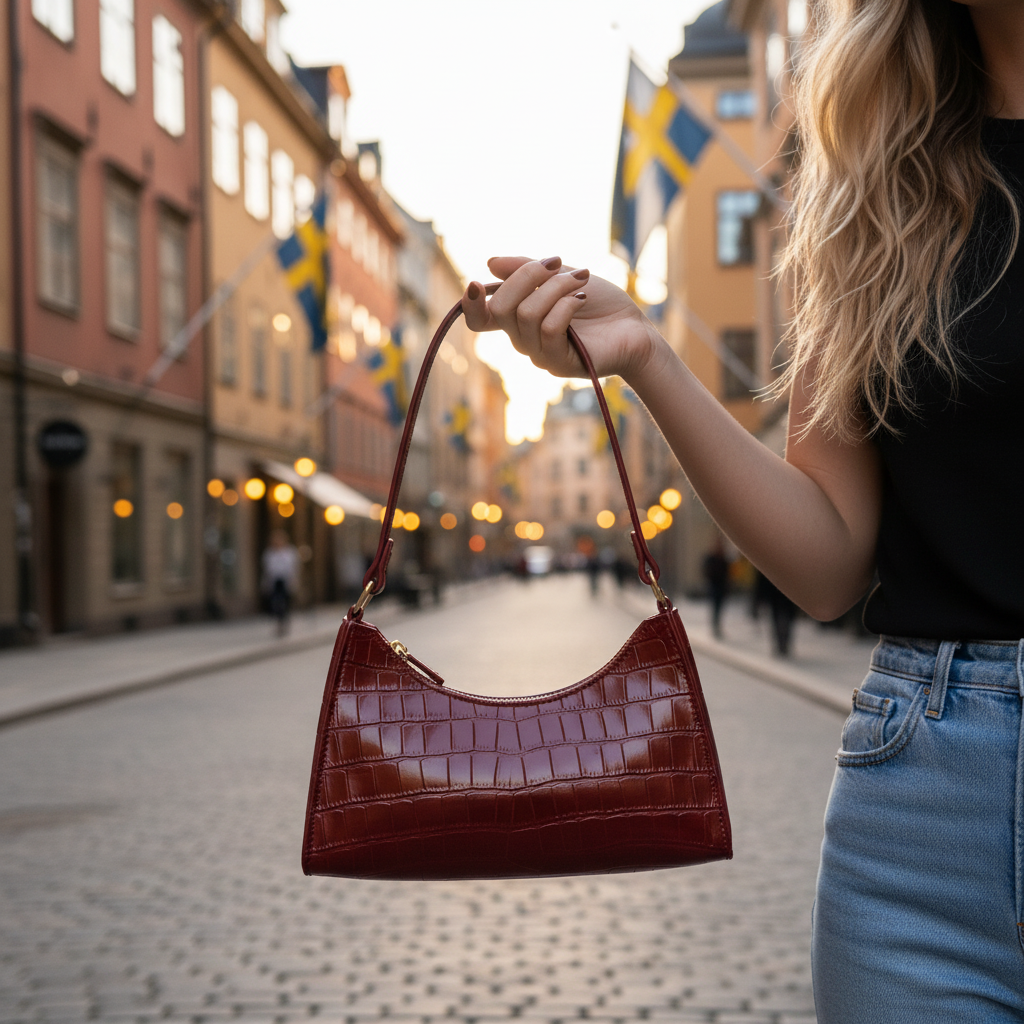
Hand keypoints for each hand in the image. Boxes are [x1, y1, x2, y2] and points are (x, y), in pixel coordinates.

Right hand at [461, 256, 664, 382]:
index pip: (480, 320)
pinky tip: (582, 299)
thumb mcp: (562, 276)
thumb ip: (527, 270)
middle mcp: (523, 340)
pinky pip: (549, 329)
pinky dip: (566, 306)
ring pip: (527, 314)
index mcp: (519, 319)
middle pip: (500, 308)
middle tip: (557, 263)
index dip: (470, 305)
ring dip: (555, 287)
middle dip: (527, 276)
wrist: (635, 330)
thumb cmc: (601, 305)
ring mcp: (540, 354)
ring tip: (581, 280)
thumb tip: (490, 263)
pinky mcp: (559, 363)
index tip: (475, 283)